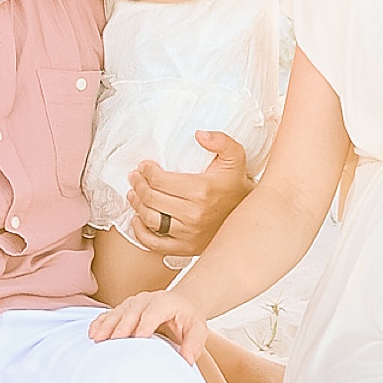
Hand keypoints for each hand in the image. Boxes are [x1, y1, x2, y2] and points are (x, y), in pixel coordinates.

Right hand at [88, 286, 208, 362]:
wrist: (182, 302)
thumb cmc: (188, 318)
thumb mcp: (198, 329)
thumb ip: (194, 344)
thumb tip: (187, 360)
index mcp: (164, 302)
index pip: (153, 313)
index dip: (145, 324)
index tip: (138, 338)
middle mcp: (146, 299)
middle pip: (132, 313)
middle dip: (121, 326)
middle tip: (112, 341)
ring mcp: (133, 303)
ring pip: (117, 313)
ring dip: (107, 326)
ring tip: (97, 339)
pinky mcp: (124, 308)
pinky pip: (109, 314)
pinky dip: (100, 323)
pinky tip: (92, 333)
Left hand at [126, 132, 251, 256]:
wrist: (247, 215)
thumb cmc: (236, 185)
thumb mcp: (235, 157)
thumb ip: (221, 141)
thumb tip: (199, 134)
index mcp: (202, 190)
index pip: (160, 180)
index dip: (147, 171)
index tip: (144, 166)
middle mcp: (194, 214)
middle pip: (152, 198)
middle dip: (139, 184)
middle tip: (135, 177)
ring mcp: (189, 234)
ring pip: (150, 219)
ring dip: (136, 204)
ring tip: (134, 193)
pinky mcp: (186, 248)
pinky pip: (155, 243)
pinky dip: (140, 233)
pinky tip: (138, 220)